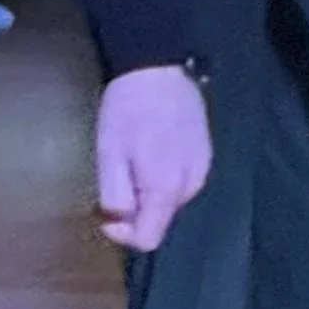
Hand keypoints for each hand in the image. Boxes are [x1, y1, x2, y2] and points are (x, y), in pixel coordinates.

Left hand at [92, 64, 211, 251]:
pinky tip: (147, 153)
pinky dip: (160, 179)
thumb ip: (115, 194)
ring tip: (128, 163)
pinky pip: (180, 182)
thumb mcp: (109, 154)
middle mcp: (191, 186)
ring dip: (146, 194)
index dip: (121, 234)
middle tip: (110, 182)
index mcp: (167, 189)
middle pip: (159, 219)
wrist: (159, 69)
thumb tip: (119, 221)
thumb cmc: (128, 110)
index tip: (103, 214)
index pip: (149, 239)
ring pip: (169, 202)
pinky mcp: (205, 155)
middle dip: (132, 212)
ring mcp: (203, 170)